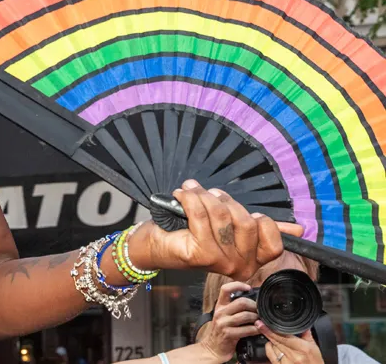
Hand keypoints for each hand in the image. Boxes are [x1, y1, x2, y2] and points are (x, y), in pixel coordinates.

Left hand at [128, 180, 303, 279]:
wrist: (157, 244)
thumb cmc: (194, 232)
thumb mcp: (231, 226)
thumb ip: (264, 229)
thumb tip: (300, 230)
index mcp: (253, 261)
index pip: (273, 241)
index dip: (260, 219)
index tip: (242, 209)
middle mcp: (240, 267)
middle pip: (246, 221)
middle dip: (226, 201)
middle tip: (209, 194)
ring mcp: (221, 263)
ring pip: (222, 214)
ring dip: (204, 195)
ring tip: (191, 191)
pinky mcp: (200, 254)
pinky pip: (200, 214)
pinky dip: (189, 198)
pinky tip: (181, 195)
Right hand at [200, 282, 260, 360]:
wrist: (213, 348)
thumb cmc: (221, 331)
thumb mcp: (223, 316)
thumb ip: (232, 307)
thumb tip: (249, 299)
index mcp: (219, 306)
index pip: (225, 289)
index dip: (238, 285)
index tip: (248, 287)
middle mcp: (220, 312)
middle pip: (241, 302)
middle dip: (254, 306)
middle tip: (259, 310)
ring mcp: (224, 323)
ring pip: (246, 315)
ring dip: (256, 318)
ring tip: (260, 320)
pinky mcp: (229, 334)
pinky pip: (247, 329)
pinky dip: (256, 329)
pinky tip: (258, 330)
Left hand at [259, 324, 323, 363]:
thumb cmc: (315, 363)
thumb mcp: (314, 348)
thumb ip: (307, 335)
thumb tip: (303, 325)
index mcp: (302, 348)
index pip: (283, 336)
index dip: (271, 330)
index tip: (262, 323)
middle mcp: (293, 355)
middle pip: (275, 340)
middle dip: (268, 332)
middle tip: (260, 324)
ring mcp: (285, 362)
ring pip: (272, 346)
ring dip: (272, 341)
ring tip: (278, 340)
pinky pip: (270, 355)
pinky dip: (270, 348)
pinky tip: (273, 346)